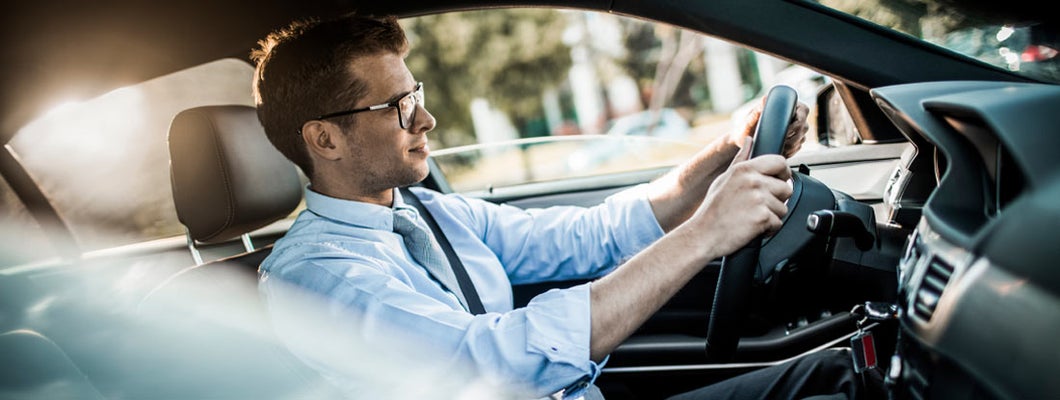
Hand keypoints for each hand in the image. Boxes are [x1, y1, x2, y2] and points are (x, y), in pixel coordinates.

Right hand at [688, 138, 792, 255]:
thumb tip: (749, 140)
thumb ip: (741, 159)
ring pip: (783, 208)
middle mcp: (753, 181)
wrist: (703, 234)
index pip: (780, 162)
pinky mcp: (762, 217)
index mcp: (744, 169)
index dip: (783, 173)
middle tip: (757, 207)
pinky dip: (768, 229)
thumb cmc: (712, 209)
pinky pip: (778, 223)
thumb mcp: (724, 179)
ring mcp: (758, 199)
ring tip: (752, 218)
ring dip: (771, 216)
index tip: (778, 182)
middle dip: (776, 200)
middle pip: (786, 188)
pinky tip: (752, 227)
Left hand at [729, 97, 808, 157]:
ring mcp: (793, 130)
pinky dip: (791, 151)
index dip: (799, 120)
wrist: (743, 141)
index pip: (803, 110)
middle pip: (804, 126)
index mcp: (787, 106)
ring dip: (793, 145)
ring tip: (781, 148)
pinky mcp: (791, 141)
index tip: (788, 130)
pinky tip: (782, 153)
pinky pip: (797, 147)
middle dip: (795, 136)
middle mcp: (792, 117)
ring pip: (802, 138)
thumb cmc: (745, 128)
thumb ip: (757, 110)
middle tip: (783, 142)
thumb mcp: (750, 119)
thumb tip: (765, 99)